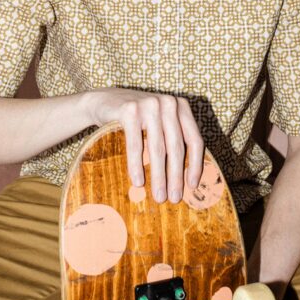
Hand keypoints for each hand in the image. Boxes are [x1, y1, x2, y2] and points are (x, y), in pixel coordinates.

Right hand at [87, 87, 203, 203]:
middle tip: (174, 199)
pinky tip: (138, 182)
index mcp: (181, 107)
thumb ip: (173, 140)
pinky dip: (137, 165)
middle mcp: (168, 103)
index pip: (194, 140)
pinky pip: (136, 144)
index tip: (192, 186)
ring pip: (157, 148)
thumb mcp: (160, 123)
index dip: (195, 165)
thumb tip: (187, 180)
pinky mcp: (129, 110)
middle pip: (175, 146)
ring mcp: (149, 104)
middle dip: (175, 176)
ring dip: (158, 176)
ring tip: (158, 196)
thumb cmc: (138, 120)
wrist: (105, 101)